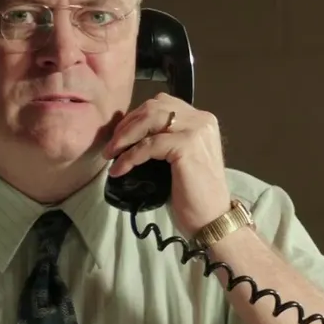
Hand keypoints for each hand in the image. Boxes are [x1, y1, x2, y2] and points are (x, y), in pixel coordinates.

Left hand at [103, 92, 231, 233]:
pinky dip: (129, 156)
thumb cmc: (195, 195)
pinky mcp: (187, 146)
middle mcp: (201, 120)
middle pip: (154, 107)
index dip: (136, 117)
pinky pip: (148, 145)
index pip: (162, 104)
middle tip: (111, 146)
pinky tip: (119, 169)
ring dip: (124, 136)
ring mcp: (196, 131)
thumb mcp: (180, 158)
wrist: (213, 218)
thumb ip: (165, 140)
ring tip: (110, 154)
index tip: (120, 136)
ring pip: (149, 120)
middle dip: (127, 124)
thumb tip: (130, 135)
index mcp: (201, 120)